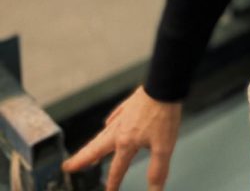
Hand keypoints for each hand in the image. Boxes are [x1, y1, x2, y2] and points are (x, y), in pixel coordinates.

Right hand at [62, 86, 181, 190]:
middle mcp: (120, 129)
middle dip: (82, 160)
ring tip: (86, 152)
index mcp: (126, 142)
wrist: (165, 84)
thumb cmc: (164, 114)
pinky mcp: (131, 103)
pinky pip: (116, 115)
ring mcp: (124, 115)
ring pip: (103, 133)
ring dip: (93, 144)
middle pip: (96, 148)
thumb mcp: (164, 146)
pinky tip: (108, 122)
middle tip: (68, 167)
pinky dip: (110, 121)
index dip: (112, 184)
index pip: (117, 169)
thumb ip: (157, 170)